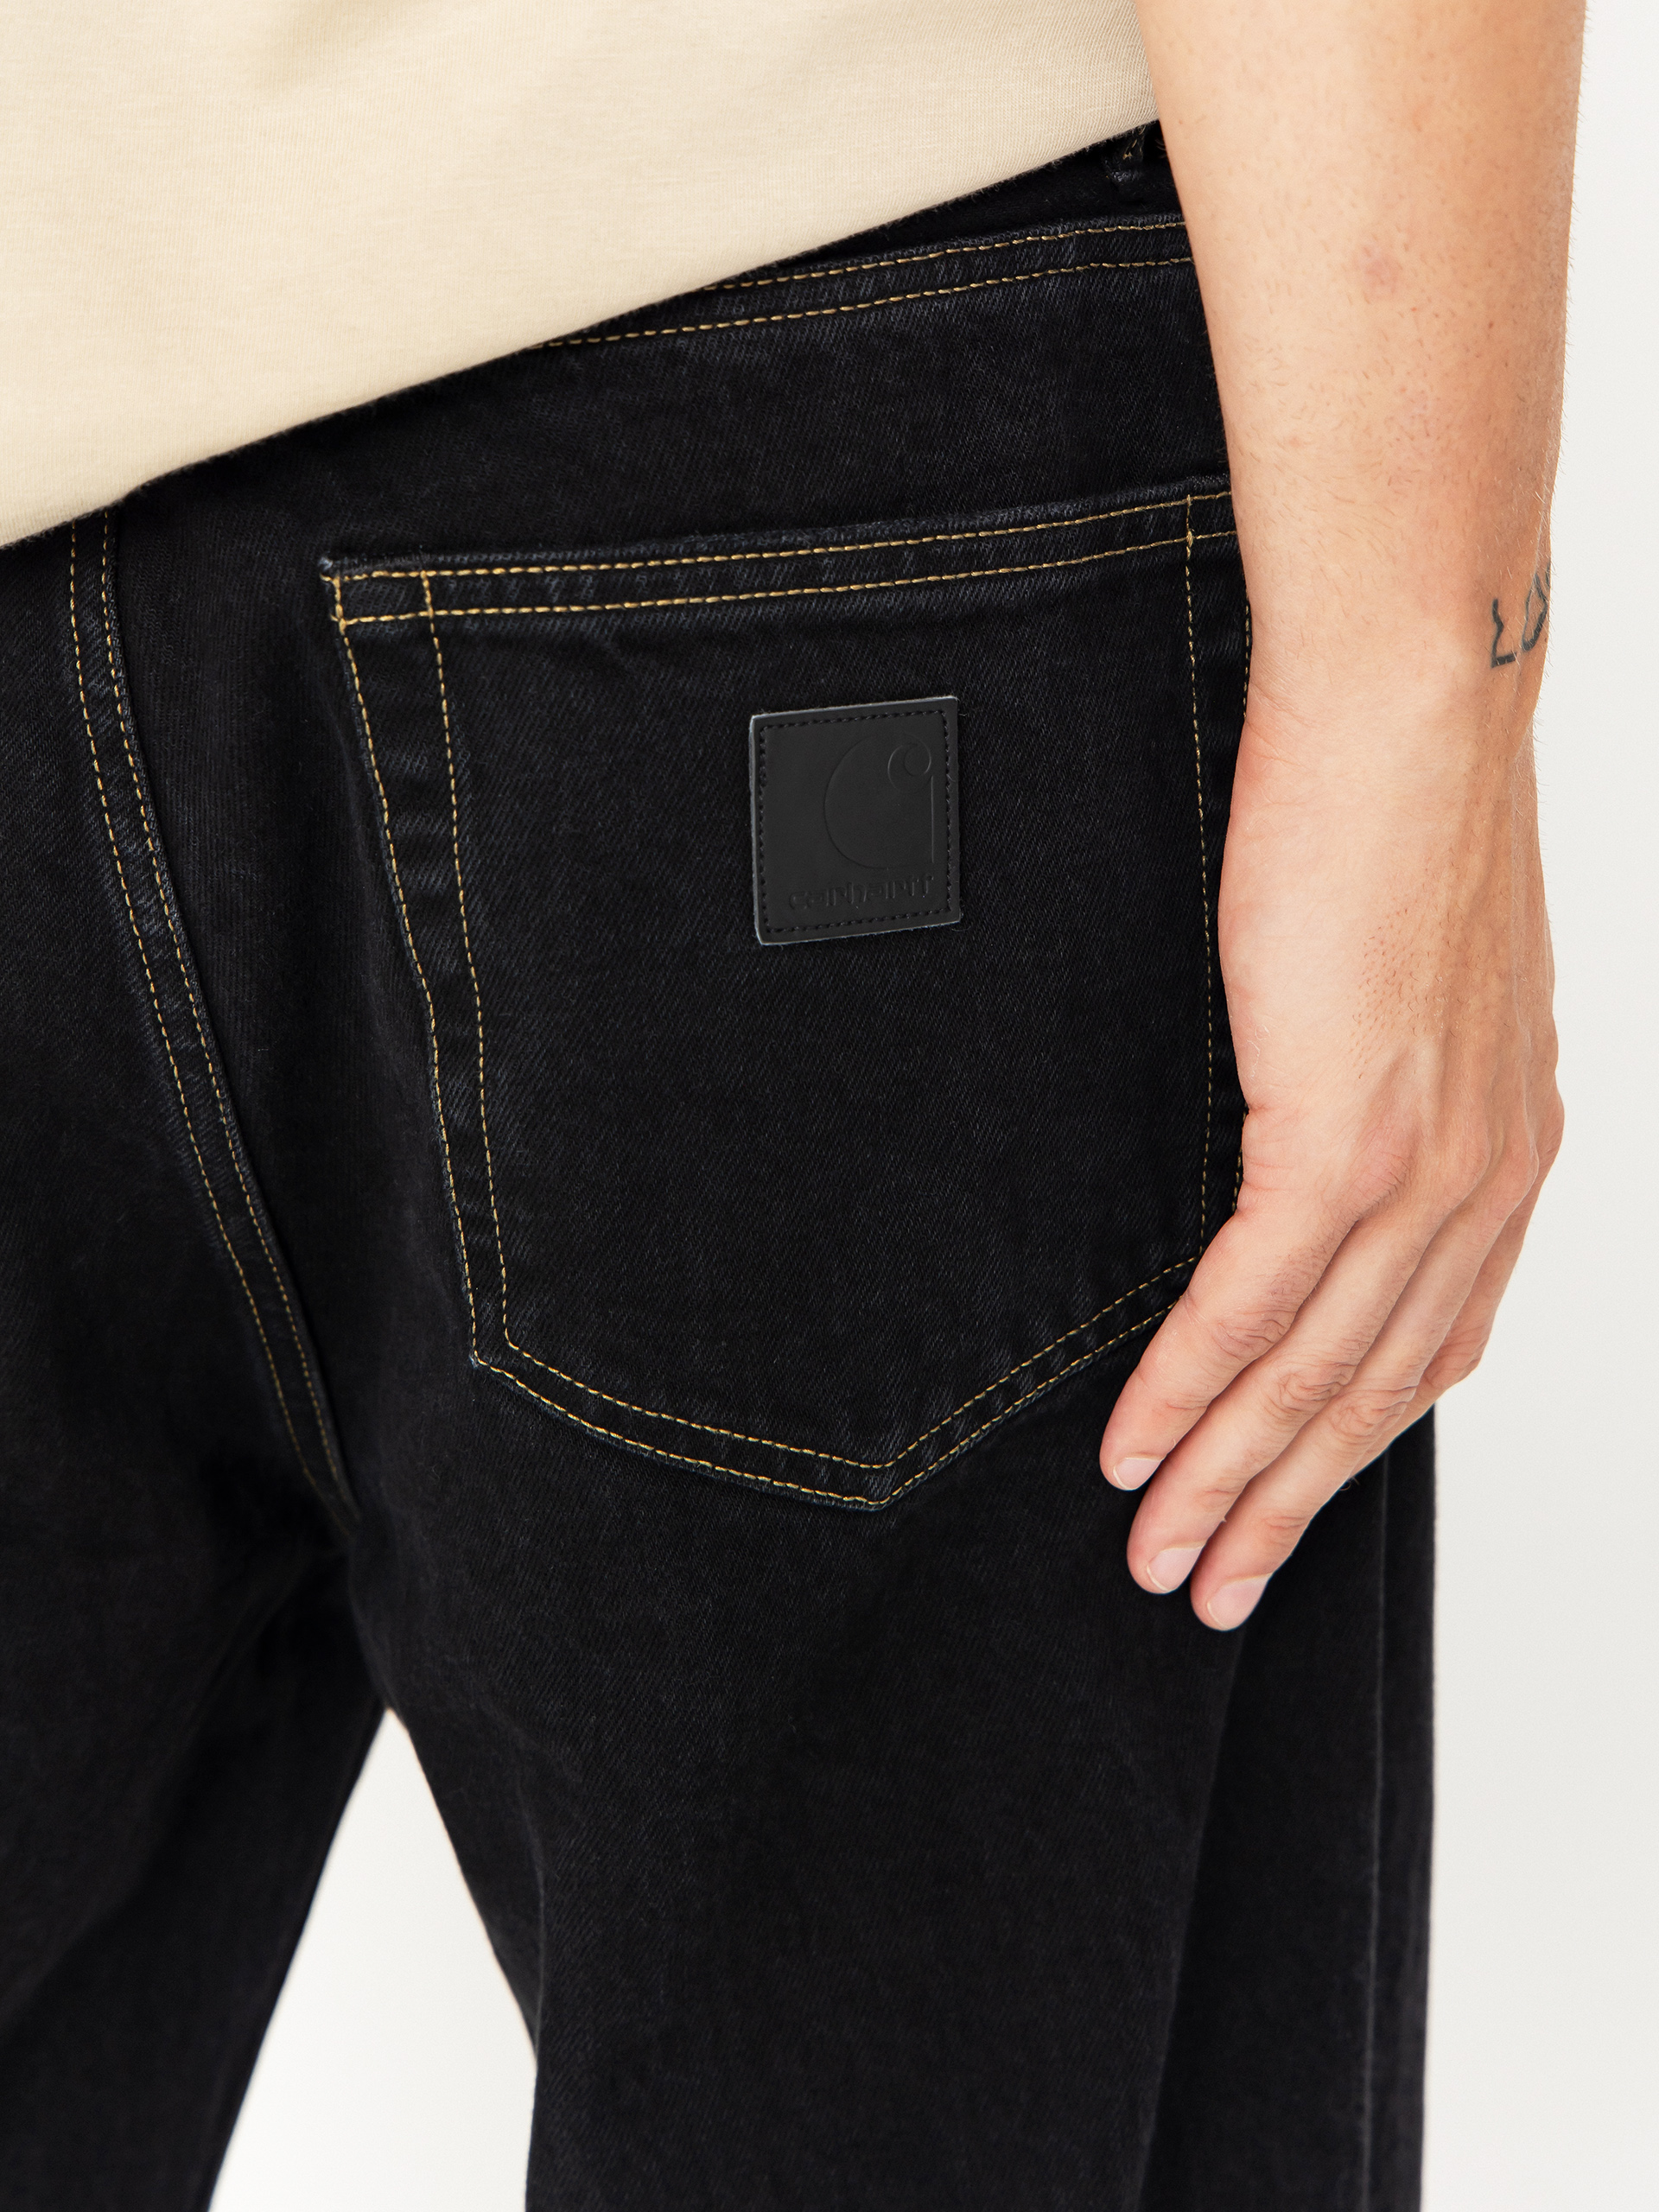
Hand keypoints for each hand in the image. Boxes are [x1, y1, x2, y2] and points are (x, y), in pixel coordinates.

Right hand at [1098, 668, 1561, 1627]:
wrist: (1413, 699)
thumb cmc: (1400, 806)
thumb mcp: (1421, 978)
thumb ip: (1388, 1083)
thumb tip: (1313, 1137)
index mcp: (1506, 1146)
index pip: (1430, 1342)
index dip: (1348, 1447)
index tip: (1282, 1507)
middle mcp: (1484, 1177)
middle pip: (1375, 1392)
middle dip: (1285, 1504)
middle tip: (1211, 1585)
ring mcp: (1423, 1162)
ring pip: (1316, 1370)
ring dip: (1228, 1475)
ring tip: (1159, 1550)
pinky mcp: (1343, 1128)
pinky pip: (1252, 1298)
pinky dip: (1187, 1384)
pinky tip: (1135, 1442)